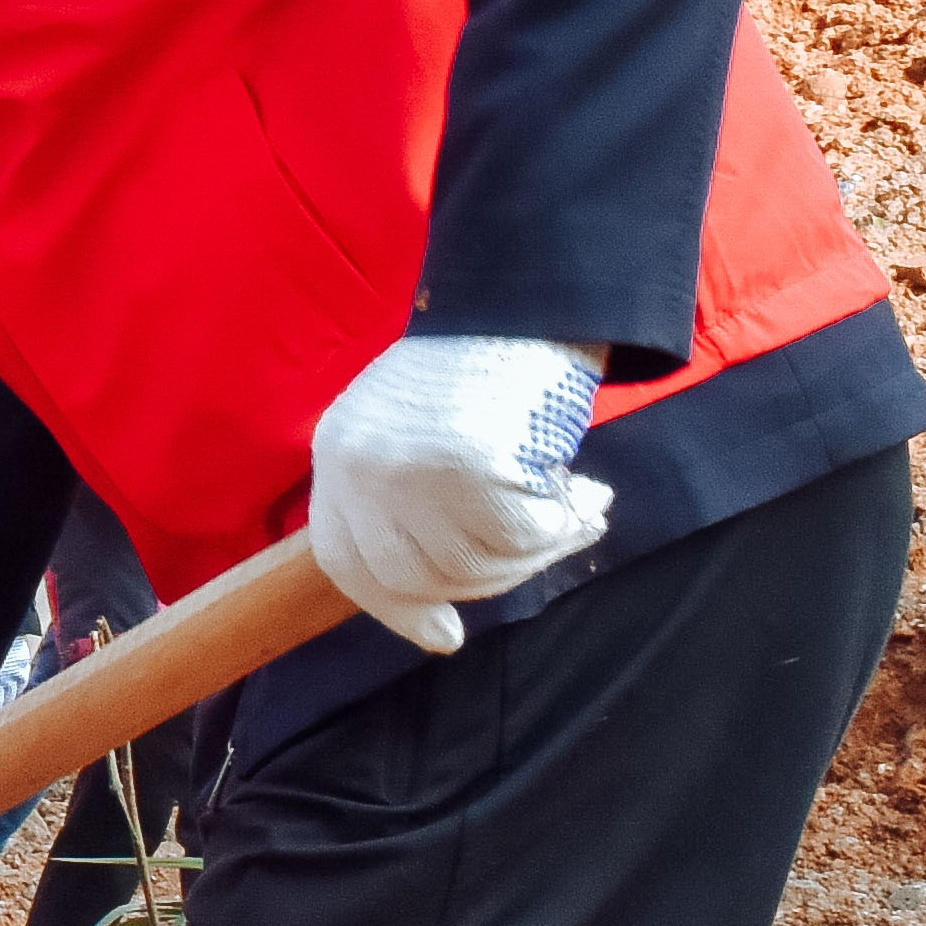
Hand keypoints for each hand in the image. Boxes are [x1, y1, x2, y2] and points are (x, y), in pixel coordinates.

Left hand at [305, 335, 608, 655]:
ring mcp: (408, 469)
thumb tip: (435, 624)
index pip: (344, 559)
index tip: (442, 635)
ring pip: (471, 565)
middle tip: (546, 539)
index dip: (393, 607)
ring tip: (575, 503)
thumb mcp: (415, 426)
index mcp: (338, 450)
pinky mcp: (467, 468)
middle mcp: (360, 464)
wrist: (529, 291)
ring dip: (535, 549)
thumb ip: (411, 504)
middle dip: (486, 576)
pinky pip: (520, 539)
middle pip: (413, 576)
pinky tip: (586, 494)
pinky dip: (564, 526)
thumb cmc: (486, 360)